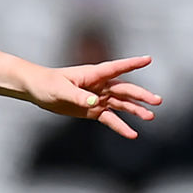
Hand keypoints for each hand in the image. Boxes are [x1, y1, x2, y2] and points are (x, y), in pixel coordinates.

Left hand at [28, 55, 161, 138]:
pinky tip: (132, 134)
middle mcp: (98, 85)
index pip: (115, 68)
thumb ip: (78, 96)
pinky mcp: (92, 110)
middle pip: (124, 89)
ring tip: (150, 117)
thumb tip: (94, 102)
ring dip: (135, 110)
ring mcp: (97, 98)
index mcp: (92, 74)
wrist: (35, 90)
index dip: (132, 64)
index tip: (148, 59)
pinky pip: (110, 118)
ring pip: (121, 104)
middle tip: (157, 101)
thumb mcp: (61, 89)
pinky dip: (120, 126)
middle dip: (141, 95)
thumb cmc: (46, 83)